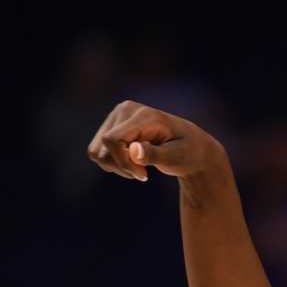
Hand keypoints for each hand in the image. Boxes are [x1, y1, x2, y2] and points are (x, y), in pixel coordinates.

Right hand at [87, 101, 225, 181]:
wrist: (190, 146)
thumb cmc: (186, 153)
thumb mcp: (176, 158)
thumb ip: (155, 155)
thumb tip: (134, 150)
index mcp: (144, 116)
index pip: (112, 140)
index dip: (122, 162)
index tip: (143, 176)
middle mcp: (125, 110)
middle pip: (102, 148)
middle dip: (122, 166)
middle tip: (144, 174)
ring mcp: (117, 116)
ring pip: (96, 151)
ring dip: (116, 166)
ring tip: (139, 168)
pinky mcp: (112, 125)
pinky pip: (97, 152)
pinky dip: (112, 163)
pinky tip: (132, 162)